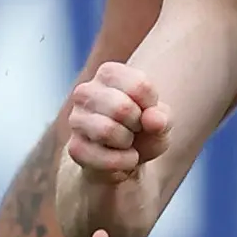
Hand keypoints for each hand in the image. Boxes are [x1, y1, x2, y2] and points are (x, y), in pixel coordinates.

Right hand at [66, 63, 170, 181]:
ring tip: (127, 142)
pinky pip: (99, 157)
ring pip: (106, 130)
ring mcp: (76, 119)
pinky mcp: (74, 147)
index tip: (147, 111)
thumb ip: (162, 117)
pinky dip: (121, 162)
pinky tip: (123, 159)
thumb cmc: (144, 130)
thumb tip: (153, 120)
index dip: (152, 105)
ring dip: (127, 143)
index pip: (140, 85)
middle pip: (121, 108)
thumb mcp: (161, 121)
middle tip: (135, 129)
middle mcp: (86, 91)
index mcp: (109, 73)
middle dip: (138, 125)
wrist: (125, 159)